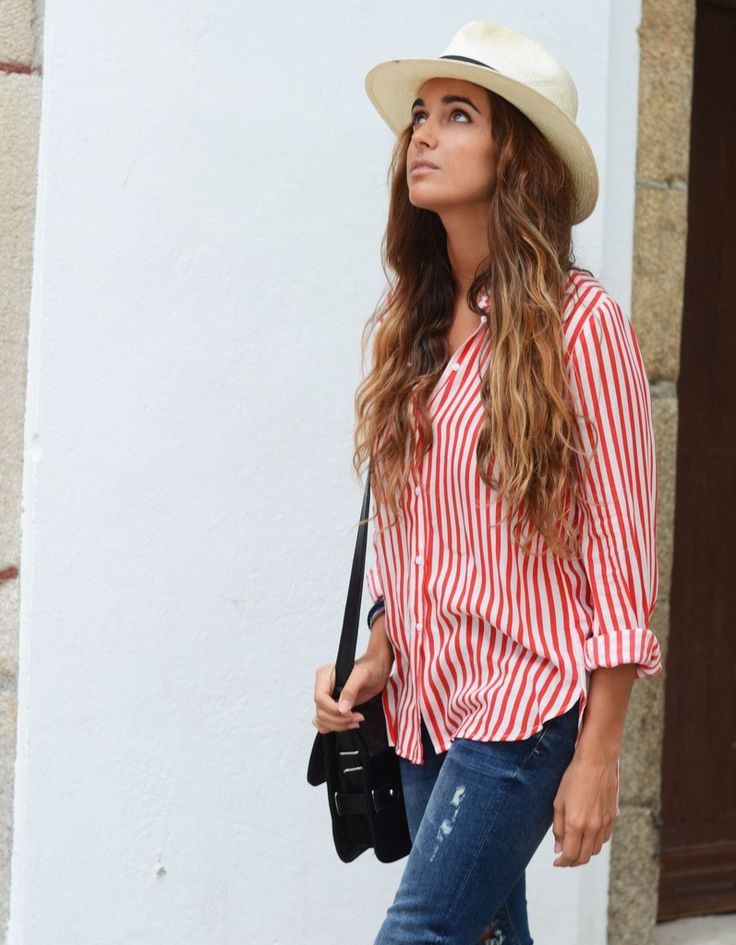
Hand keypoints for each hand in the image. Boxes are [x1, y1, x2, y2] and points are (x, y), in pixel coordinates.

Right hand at [312, 654, 390, 734]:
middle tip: (356, 717)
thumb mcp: (362, 675)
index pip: (320, 698)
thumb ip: (350, 690)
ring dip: (338, 725)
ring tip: (356, 720)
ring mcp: (327, 699)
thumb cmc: (370, 667)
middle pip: (321, 712)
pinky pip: (325, 723)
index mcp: (324, 676)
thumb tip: (341, 709)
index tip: (349, 712)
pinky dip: (336, 727)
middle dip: (339, 719)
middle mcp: (323, 687)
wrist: (377, 670)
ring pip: (322, 720)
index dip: (333, 709)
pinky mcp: (333, 707)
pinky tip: (349, 723)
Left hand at [551, 751, 617, 866]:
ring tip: (575, 847)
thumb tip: (558, 848)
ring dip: (584, 853)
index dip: (562, 862)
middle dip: (572, 861)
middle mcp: (592, 827)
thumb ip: (558, 827)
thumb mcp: (558, 801)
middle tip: (564, 858)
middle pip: (584, 857)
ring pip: (595, 850)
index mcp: (575, 824)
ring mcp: (604, 824)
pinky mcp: (612, 818)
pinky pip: (604, 839)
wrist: (596, 762)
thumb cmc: (574, 778)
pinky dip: (595, 843)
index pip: (570, 855)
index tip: (556, 862)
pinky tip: (587, 836)